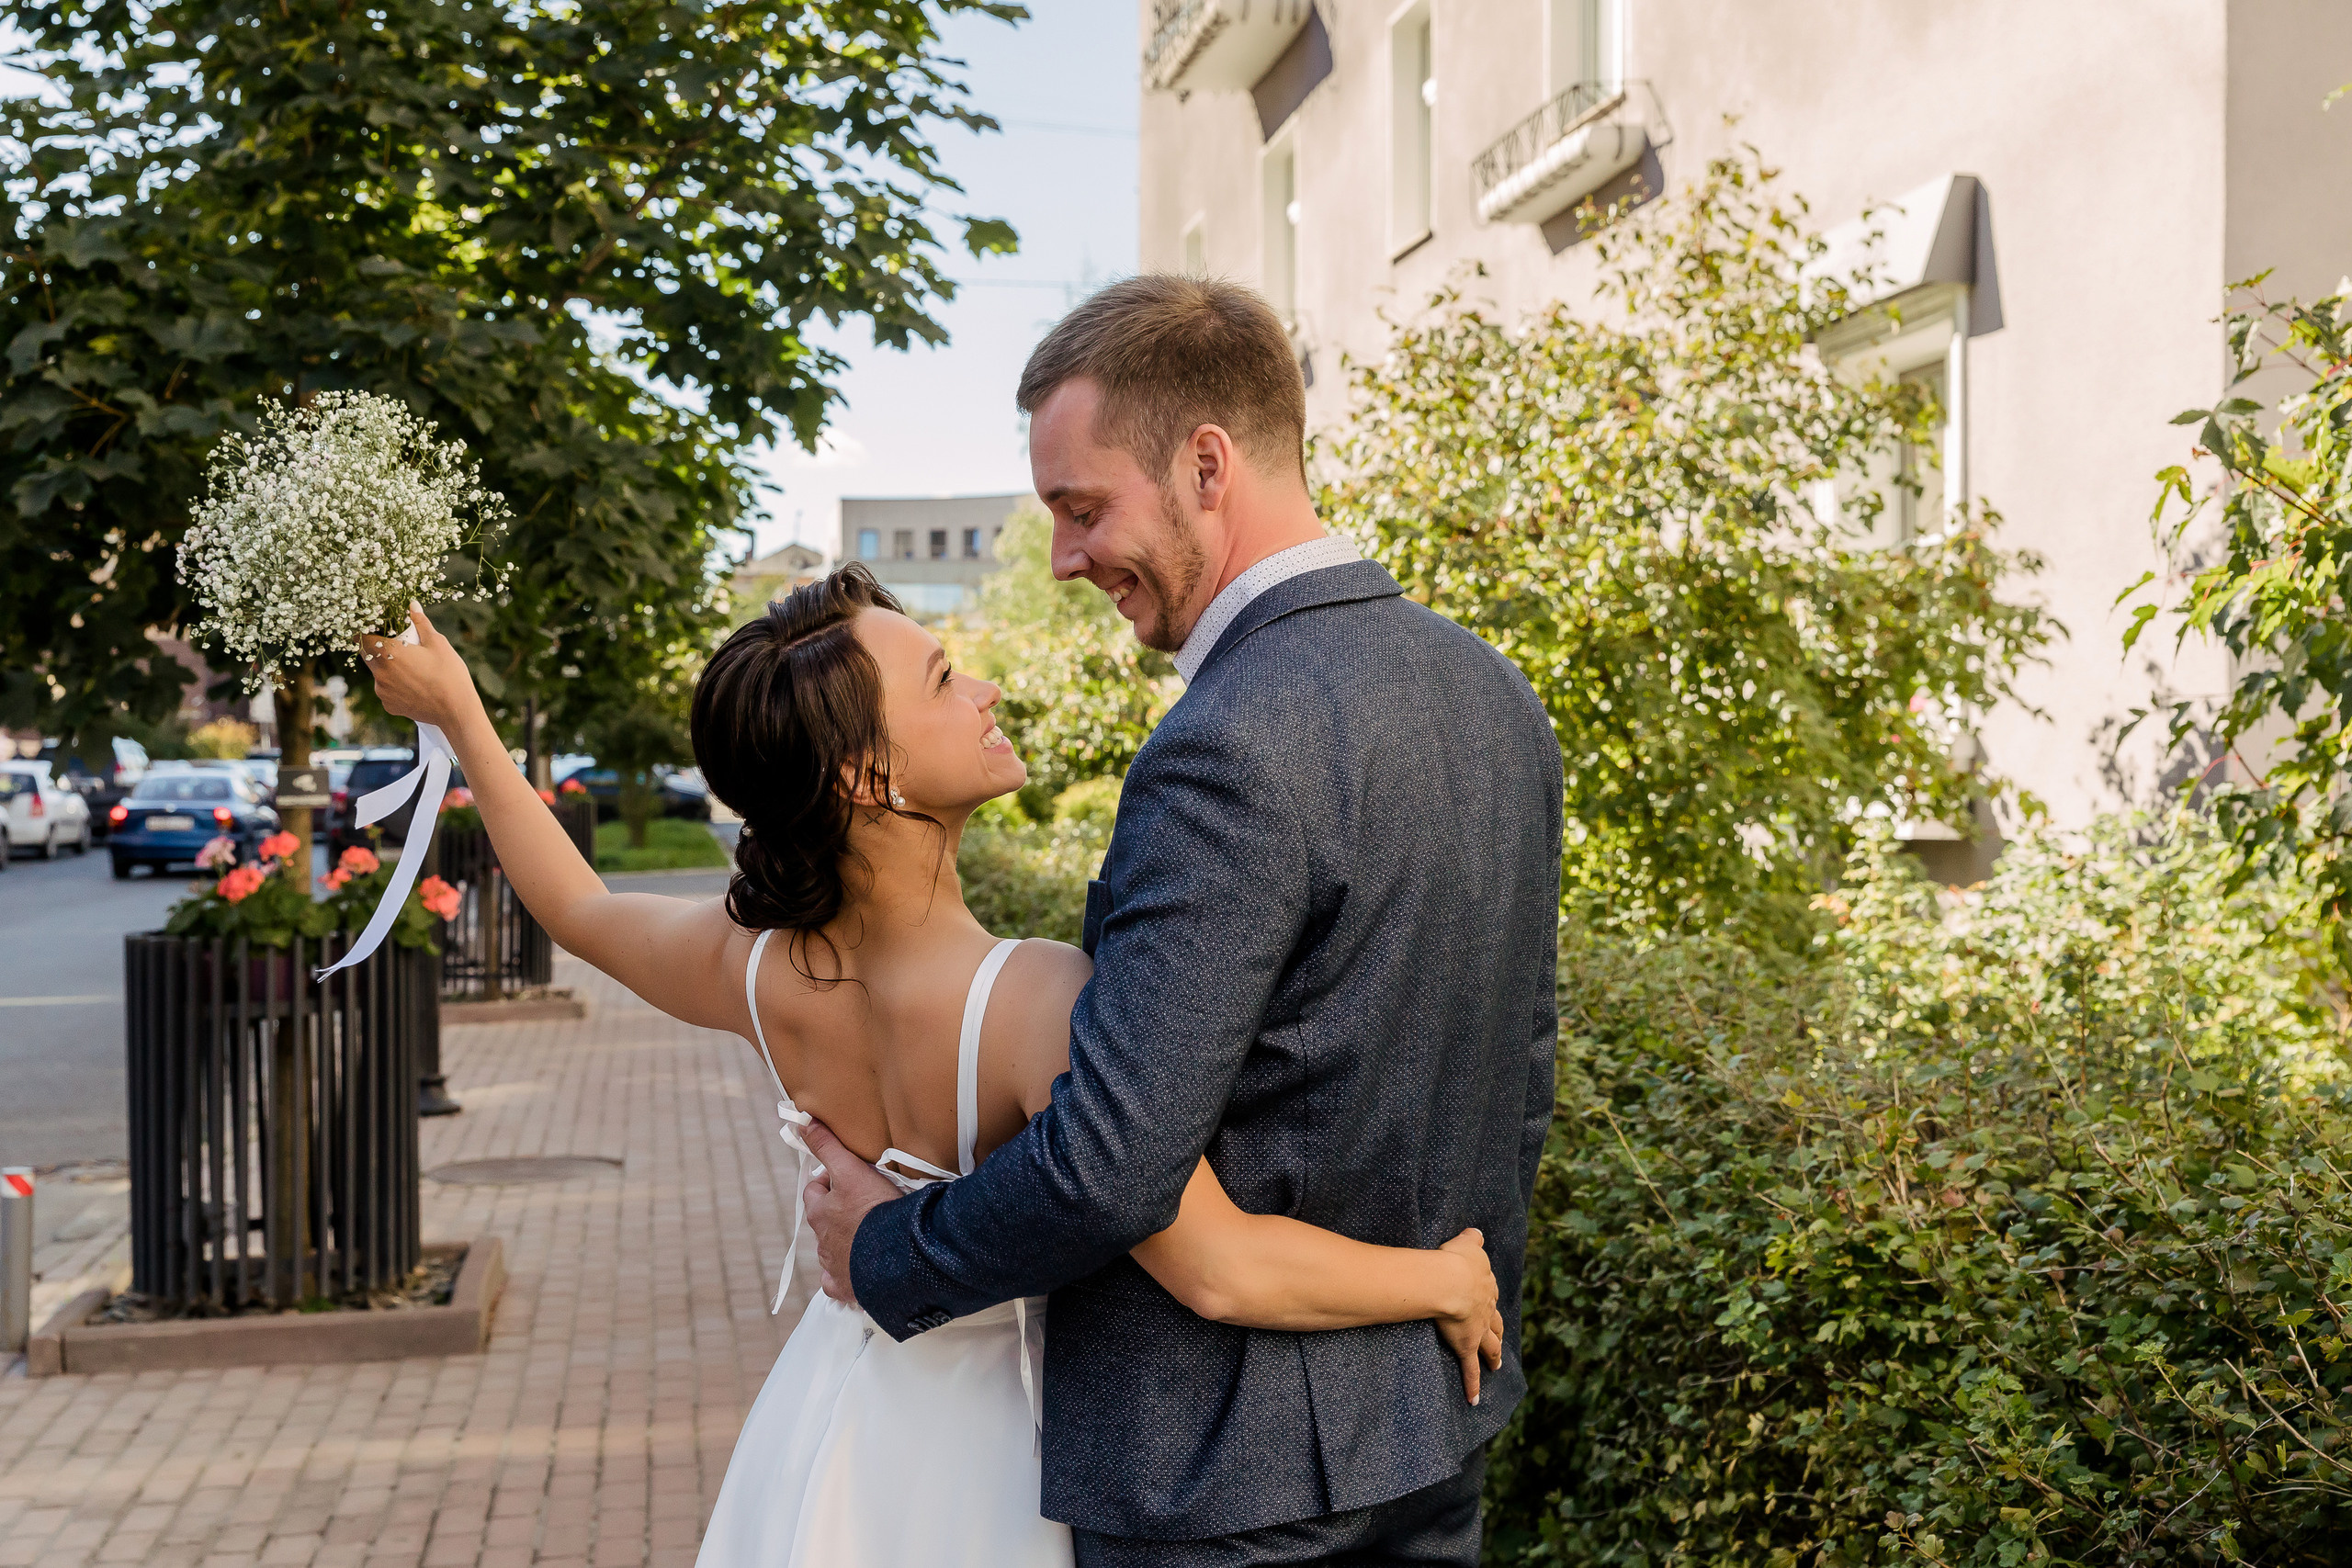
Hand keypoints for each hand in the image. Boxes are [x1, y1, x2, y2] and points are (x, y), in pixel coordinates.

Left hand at [358, 606, 481, 733]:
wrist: (457, 710)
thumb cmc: (449, 674)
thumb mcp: (438, 643)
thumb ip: (421, 623)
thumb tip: (412, 605)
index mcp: (388, 653)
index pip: (361, 638)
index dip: (366, 632)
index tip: (376, 630)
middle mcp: (380, 673)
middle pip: (368, 655)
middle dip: (379, 649)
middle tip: (399, 648)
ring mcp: (382, 691)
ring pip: (378, 673)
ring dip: (388, 668)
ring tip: (413, 670)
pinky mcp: (389, 705)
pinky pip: (386, 690)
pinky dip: (395, 686)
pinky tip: (414, 686)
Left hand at [801, 1120, 901, 1306]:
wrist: (895, 1256)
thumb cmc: (874, 1211)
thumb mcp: (852, 1170)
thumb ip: (828, 1146)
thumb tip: (803, 1121)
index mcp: (820, 1212)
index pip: (815, 1191)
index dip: (829, 1182)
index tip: (848, 1177)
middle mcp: (822, 1240)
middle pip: (823, 1221)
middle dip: (836, 1212)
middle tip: (861, 1204)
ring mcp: (833, 1265)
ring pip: (831, 1251)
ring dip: (843, 1242)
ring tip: (869, 1235)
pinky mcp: (847, 1287)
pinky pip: (838, 1283)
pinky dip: (844, 1277)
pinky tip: (858, 1271)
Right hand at [1435, 1227, 1503, 1405]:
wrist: (1450, 1282)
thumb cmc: (1455, 1261)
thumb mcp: (1466, 1243)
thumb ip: (1472, 1239)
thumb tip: (1477, 1233)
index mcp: (1485, 1285)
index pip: (1488, 1293)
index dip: (1487, 1298)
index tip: (1486, 1302)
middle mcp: (1487, 1309)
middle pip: (1495, 1323)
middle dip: (1497, 1332)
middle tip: (1500, 1342)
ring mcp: (1479, 1330)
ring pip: (1490, 1346)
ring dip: (1494, 1357)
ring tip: (1497, 1365)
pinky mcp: (1468, 1346)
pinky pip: (1470, 1370)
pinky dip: (1472, 1386)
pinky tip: (1474, 1401)